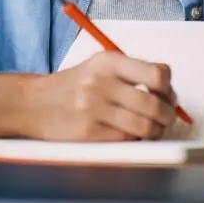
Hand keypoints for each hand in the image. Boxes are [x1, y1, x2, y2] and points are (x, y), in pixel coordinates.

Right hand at [26, 52, 177, 140]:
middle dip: (167, 116)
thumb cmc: (73, 86)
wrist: (34, 103)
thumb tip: (169, 94)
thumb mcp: (99, 67)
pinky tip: (129, 135)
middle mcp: (101, 82)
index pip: (158, 73)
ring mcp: (93, 108)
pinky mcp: (88, 132)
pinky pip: (126, 140)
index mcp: (109, 62)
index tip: (166, 95)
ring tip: (151, 130)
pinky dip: (134, 141)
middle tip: (165, 119)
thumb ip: (132, 74)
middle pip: (155, 104)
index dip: (169, 88)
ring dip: (155, 132)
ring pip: (144, 126)